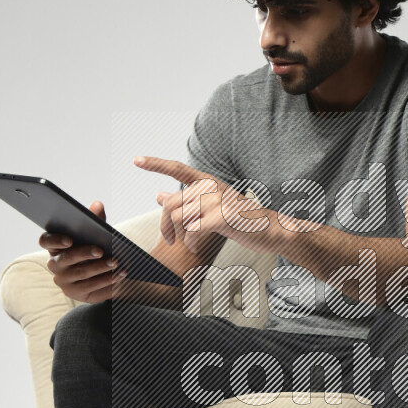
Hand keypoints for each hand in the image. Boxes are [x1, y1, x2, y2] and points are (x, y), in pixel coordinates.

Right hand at [39, 200, 128, 302]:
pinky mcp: (76, 294)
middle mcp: (56, 265)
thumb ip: (94, 219)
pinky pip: (91, 290)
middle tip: (101, 250)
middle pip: (66, 259)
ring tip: (116, 263)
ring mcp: (64, 281)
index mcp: (55, 246)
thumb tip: (98, 204)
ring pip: (81, 276)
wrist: (100, 273)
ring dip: (100, 269)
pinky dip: (106, 284)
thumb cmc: (92, 247)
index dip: (55, 240)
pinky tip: (119, 277)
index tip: (69, 239)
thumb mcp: (93, 233)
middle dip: (85, 254)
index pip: (46, 241)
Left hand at [133, 156, 275, 253]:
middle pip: (171, 204)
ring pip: (179, 218)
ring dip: (180, 237)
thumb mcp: (212, 207)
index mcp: (208, 182)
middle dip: (165, 226)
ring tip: (189, 244)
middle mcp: (211, 187)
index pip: (177, 168)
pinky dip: (191, 242)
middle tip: (170, 240)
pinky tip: (197, 247)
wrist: (271, 229)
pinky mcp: (222, 217)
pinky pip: (193, 230)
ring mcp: (217, 201)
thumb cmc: (242, 219)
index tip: (136, 160)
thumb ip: (186, 201)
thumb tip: (158, 194)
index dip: (155, 164)